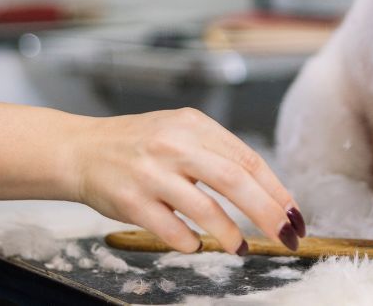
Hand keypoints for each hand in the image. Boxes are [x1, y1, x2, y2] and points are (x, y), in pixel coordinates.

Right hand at [72, 108, 303, 254]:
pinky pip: (171, 230)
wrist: (79, 149)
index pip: (247, 158)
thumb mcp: (178, 132)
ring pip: (205, 208)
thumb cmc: (137, 145)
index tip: (293, 213)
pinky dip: (190, 242)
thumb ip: (215, 153)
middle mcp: (173, 144)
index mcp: (192, 124)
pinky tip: (196, 244)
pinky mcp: (131, 201)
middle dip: (267, 212)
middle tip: (287, 235)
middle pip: (234, 180)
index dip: (276, 189)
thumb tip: (265, 191)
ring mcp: (151, 173)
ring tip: (241, 247)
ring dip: (231, 233)